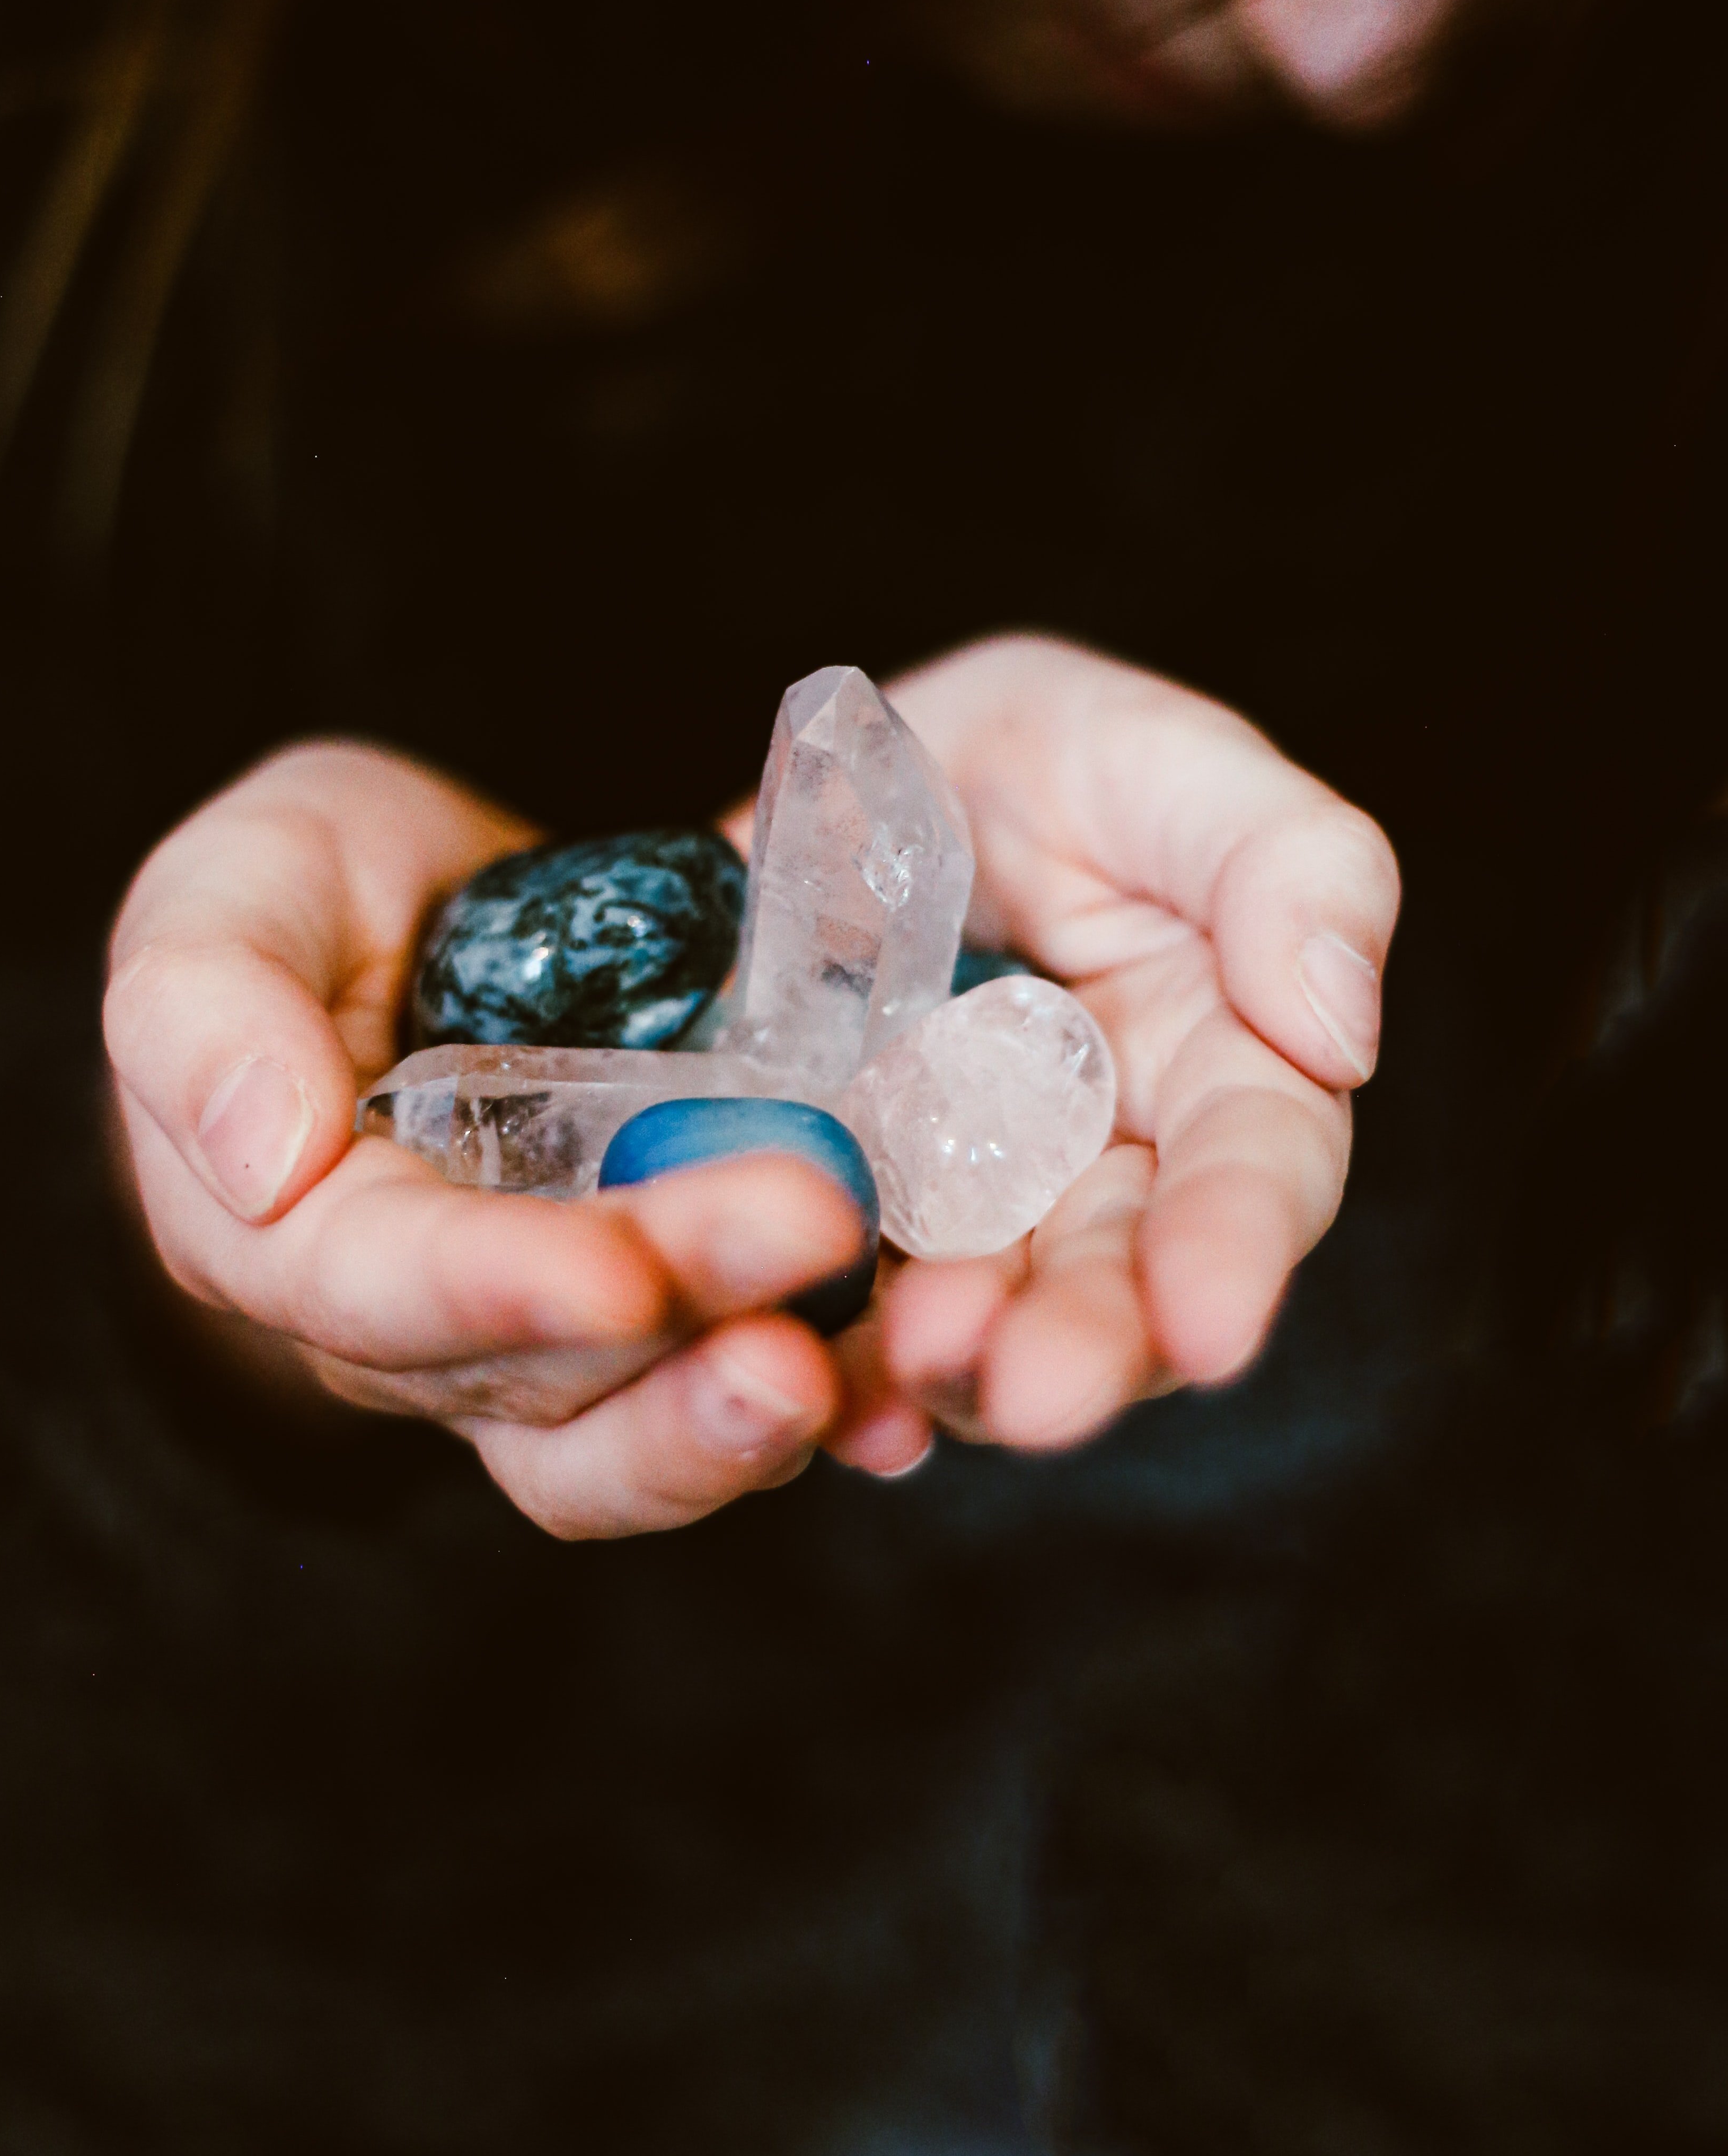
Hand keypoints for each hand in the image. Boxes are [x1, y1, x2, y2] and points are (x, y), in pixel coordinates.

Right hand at [104, 743, 863, 1537]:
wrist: (427, 930)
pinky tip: (903, 1394)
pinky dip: (821, 1411)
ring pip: (628, 1438)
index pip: (380, 1290)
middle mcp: (413, 1335)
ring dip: (739, 1417)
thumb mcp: (236, 888)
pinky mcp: (656, 1340)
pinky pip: (723, 1402)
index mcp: (283, 1233)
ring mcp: (543, 1355)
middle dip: (677, 1314)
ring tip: (848, 1369)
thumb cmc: (309, 898)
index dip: (501, 1288)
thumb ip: (201, 1001)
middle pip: (538, 1371)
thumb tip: (259, 1157)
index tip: (618, 1271)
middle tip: (811, 1231)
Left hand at [822, 636, 1399, 1468]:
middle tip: (1037, 1397)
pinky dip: (833, 1366)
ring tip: (917, 1367)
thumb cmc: (1050, 762)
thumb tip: (1337, 1028)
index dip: (1233, 1251)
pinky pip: (842, 1318)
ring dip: (956, 1367)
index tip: (1213, 1328)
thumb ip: (1286, 865)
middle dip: (1085, 1347)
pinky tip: (817, 1392)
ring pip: (982, 1322)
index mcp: (1218, 1068)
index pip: (1252, 1173)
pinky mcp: (841, 1221)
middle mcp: (1100, 1171)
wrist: (858, 779)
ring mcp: (966, 1210)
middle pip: (1114, 1281)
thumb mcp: (1165, 758)